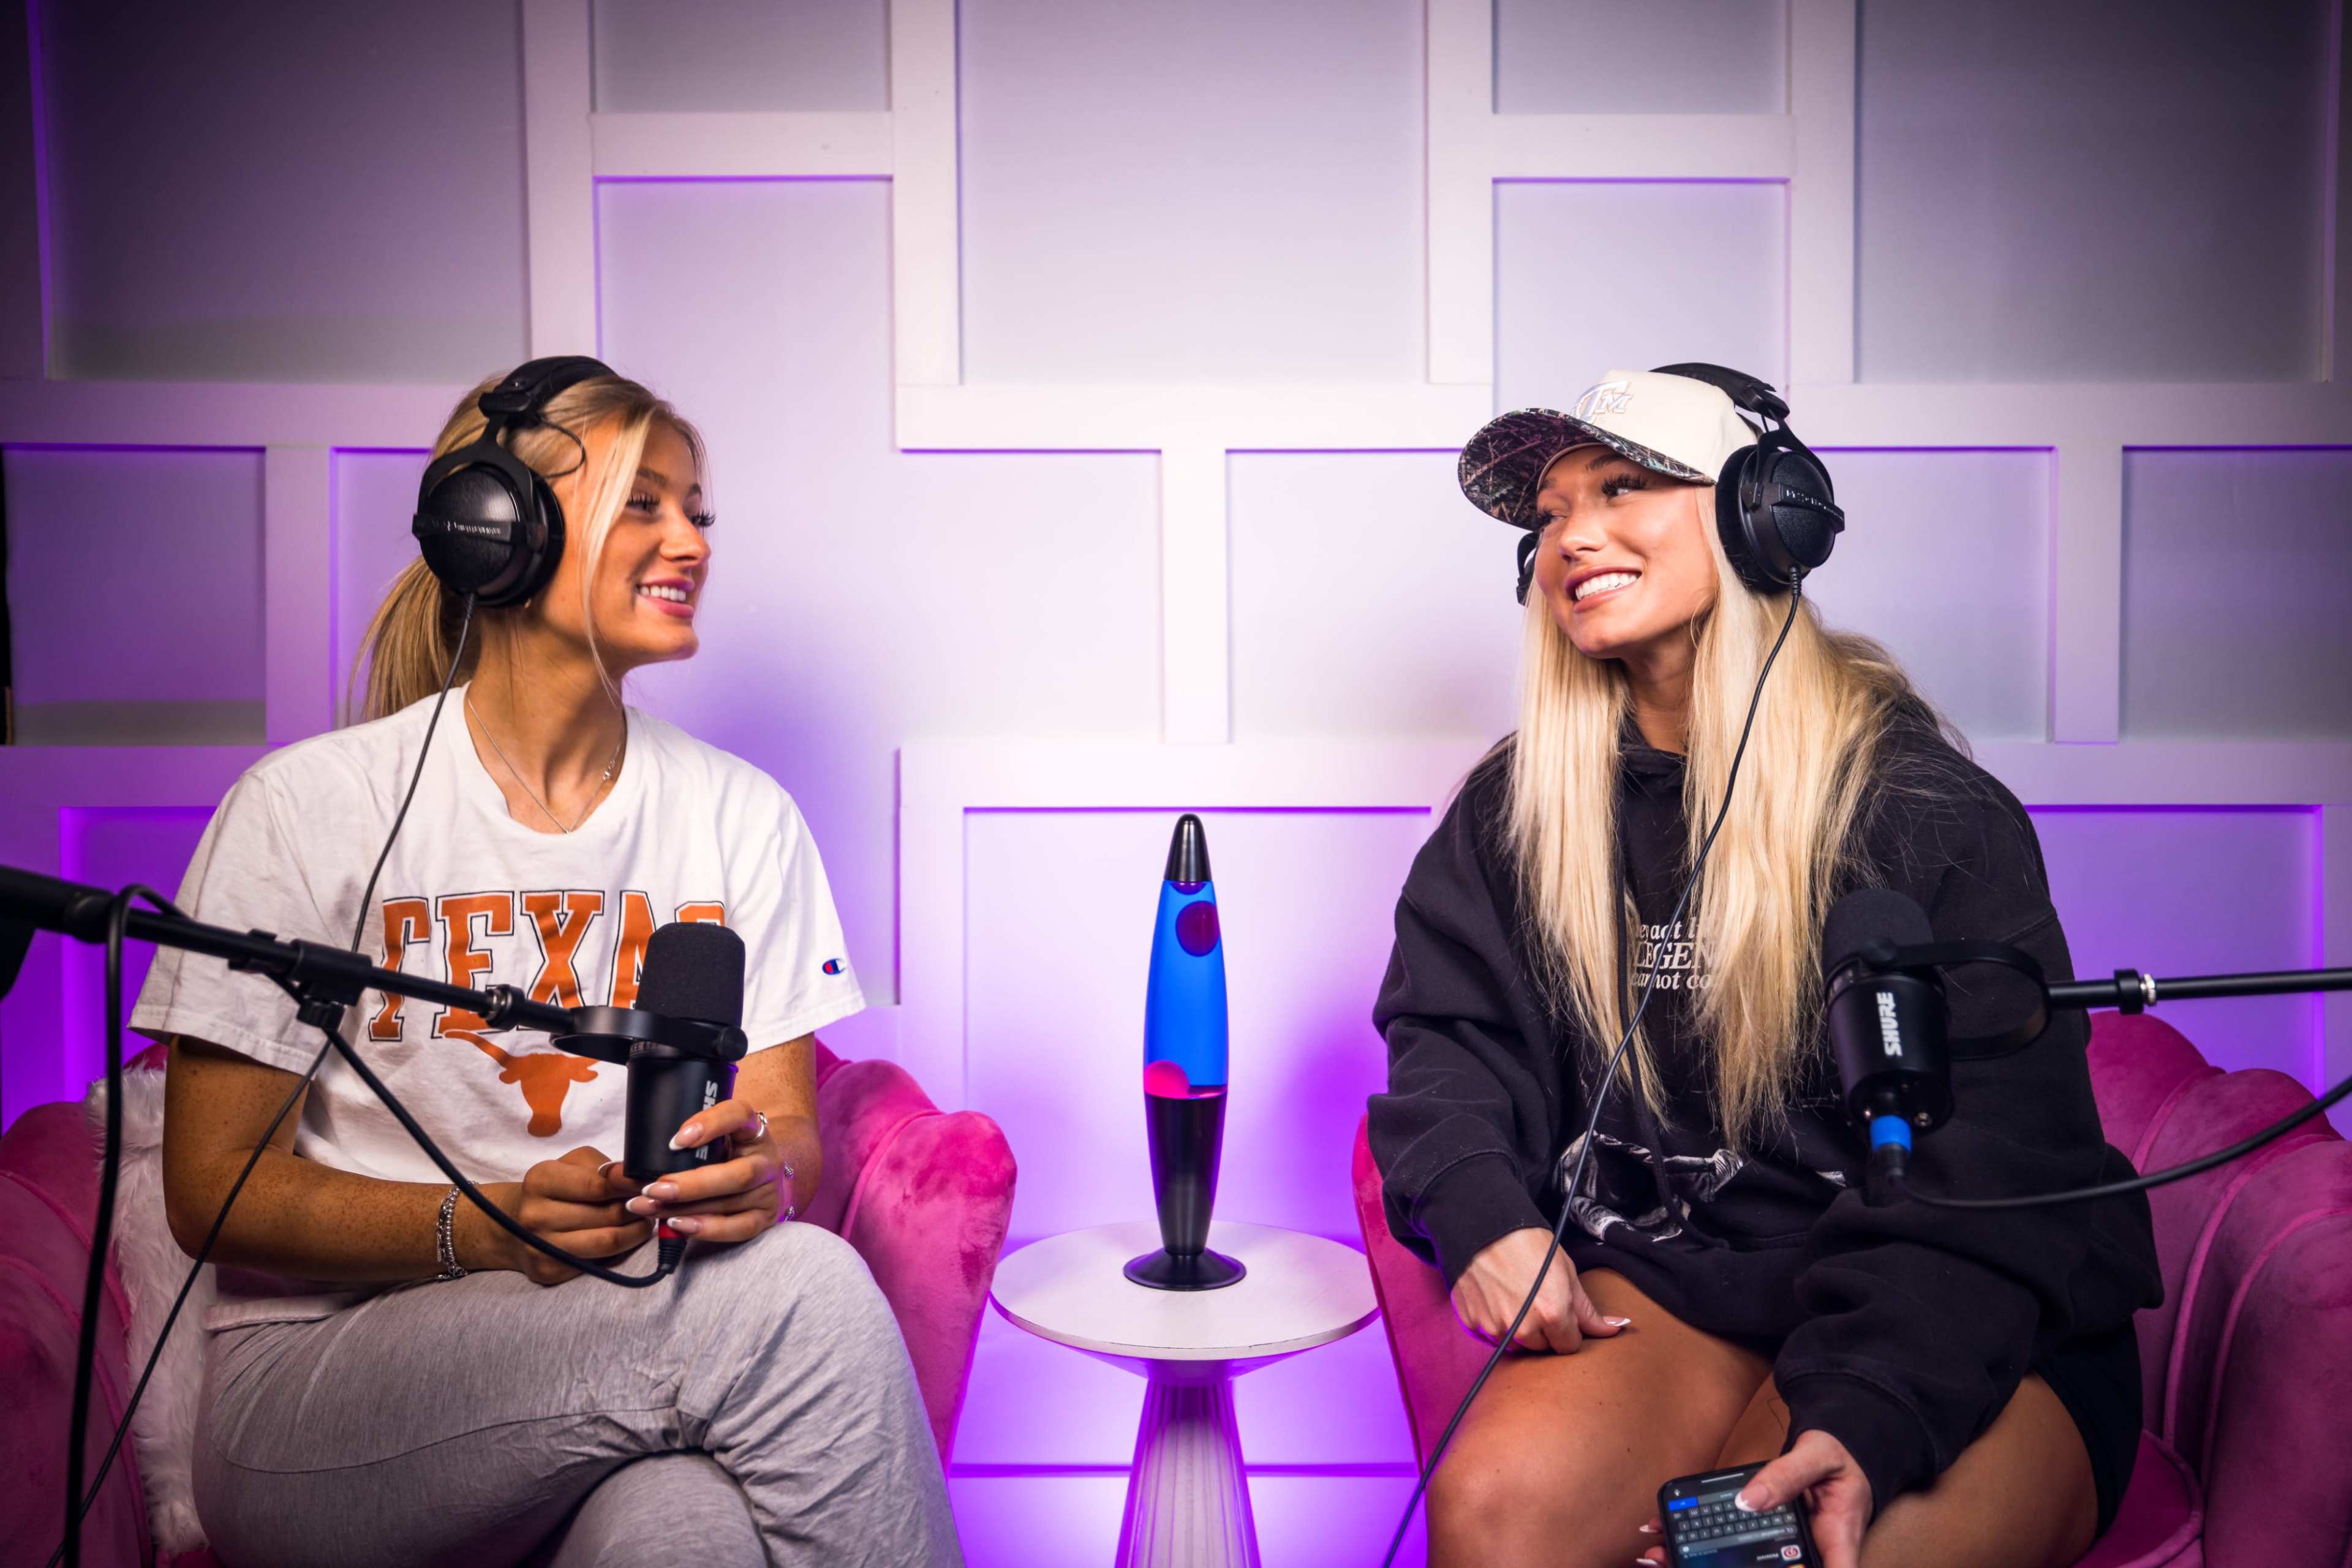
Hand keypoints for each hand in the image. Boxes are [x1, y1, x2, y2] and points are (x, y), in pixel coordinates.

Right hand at [470, 1145, 649, 1285]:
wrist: (513, 1225)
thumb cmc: (555, 1189)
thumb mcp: (572, 1164)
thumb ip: (603, 1167)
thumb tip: (637, 1176)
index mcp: (541, 1180)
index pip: (597, 1186)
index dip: (631, 1185)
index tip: (653, 1183)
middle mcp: (535, 1214)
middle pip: (608, 1216)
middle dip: (640, 1209)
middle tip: (656, 1204)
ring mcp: (540, 1246)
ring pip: (607, 1243)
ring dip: (636, 1232)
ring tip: (646, 1220)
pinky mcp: (548, 1271)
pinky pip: (598, 1263)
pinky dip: (620, 1251)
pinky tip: (626, 1238)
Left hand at [620, 1098, 794, 1245]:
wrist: (758, 1181)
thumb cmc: (721, 1157)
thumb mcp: (703, 1146)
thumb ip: (665, 1153)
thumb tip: (610, 1173)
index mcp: (750, 1129)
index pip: (738, 1115)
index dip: (710, 1124)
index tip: (676, 1140)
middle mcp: (765, 1158)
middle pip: (736, 1172)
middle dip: (690, 1184)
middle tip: (651, 1189)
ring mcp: (768, 1190)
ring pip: (730, 1201)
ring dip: (686, 1208)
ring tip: (650, 1209)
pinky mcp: (764, 1218)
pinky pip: (738, 1228)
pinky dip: (707, 1228)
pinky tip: (678, 1225)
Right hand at [1449, 1227, 1629, 1352]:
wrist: (1483, 1225)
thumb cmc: (1528, 1243)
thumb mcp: (1567, 1272)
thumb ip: (1588, 1310)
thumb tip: (1616, 1329)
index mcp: (1553, 1315)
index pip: (1569, 1347)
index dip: (1568, 1330)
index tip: (1561, 1313)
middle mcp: (1524, 1328)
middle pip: (1542, 1348)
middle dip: (1544, 1331)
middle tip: (1537, 1300)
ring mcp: (1495, 1328)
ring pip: (1516, 1345)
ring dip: (1519, 1330)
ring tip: (1515, 1298)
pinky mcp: (1473, 1322)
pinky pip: (1491, 1335)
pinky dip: (1495, 1322)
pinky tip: (1496, 1297)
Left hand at [1633, 1431, 1871, 1567]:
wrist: (1840, 1445)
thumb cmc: (1839, 1451)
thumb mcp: (1816, 1455)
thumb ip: (1786, 1476)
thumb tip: (1748, 1500)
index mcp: (1838, 1537)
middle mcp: (1819, 1551)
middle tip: (1684, 1565)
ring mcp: (1798, 1547)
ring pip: (1761, 1566)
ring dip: (1716, 1562)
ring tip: (1667, 1557)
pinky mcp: (1781, 1539)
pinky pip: (1749, 1547)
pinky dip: (1716, 1544)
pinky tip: (1678, 1539)